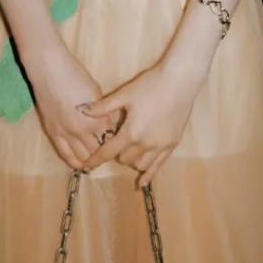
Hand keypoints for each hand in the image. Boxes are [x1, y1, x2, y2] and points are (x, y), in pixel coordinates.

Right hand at [26, 46, 122, 171]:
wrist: (50, 70)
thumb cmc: (76, 75)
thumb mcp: (97, 93)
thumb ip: (104, 111)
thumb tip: (109, 124)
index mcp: (98, 118)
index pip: (112, 139)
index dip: (117, 141)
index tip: (120, 142)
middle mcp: (84, 130)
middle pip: (99, 150)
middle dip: (105, 152)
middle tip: (109, 152)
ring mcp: (67, 133)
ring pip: (83, 156)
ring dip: (91, 159)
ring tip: (96, 159)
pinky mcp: (53, 134)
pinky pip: (66, 155)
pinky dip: (75, 162)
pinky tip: (81, 165)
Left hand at [83, 59, 204, 187]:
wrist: (180, 80)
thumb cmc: (150, 84)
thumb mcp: (125, 94)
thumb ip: (103, 107)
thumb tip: (82, 110)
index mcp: (131, 132)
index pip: (108, 152)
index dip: (95, 160)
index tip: (86, 167)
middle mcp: (145, 143)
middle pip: (124, 158)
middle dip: (117, 152)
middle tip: (118, 140)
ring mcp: (161, 146)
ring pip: (140, 165)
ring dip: (132, 160)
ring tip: (131, 149)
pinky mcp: (172, 144)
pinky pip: (159, 166)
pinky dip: (149, 175)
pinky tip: (143, 182)